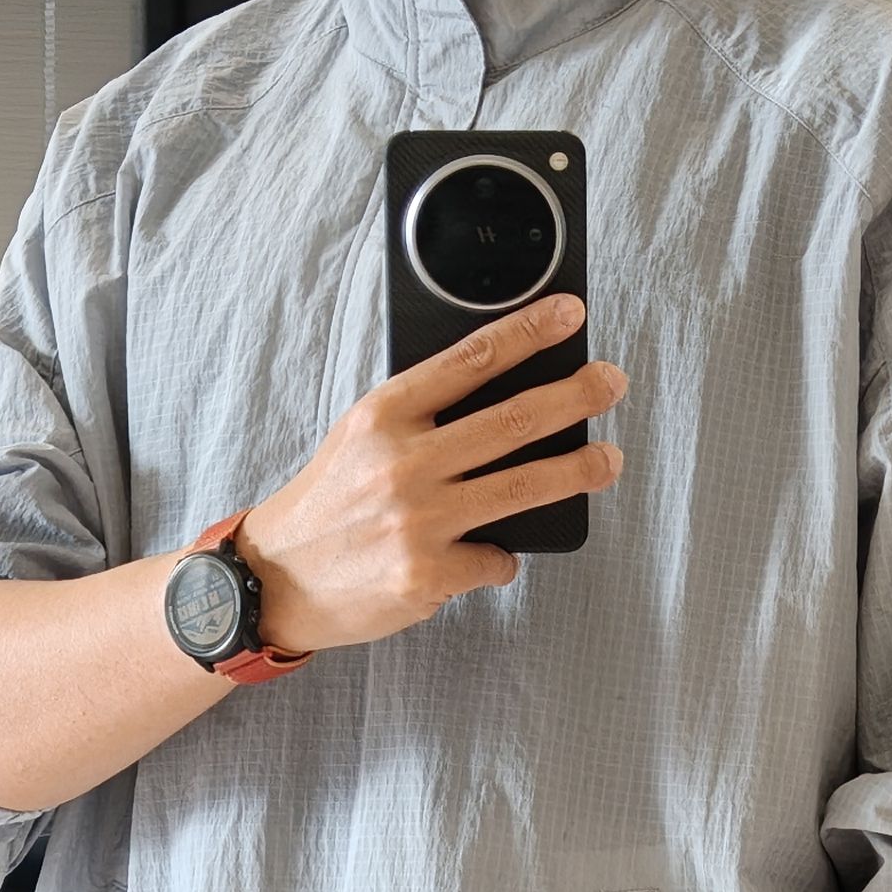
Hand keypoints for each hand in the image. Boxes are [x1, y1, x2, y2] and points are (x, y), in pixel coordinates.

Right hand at [238, 296, 626, 654]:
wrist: (280, 577)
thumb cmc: (332, 502)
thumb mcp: (363, 437)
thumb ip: (423, 417)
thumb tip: (504, 402)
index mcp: (386, 413)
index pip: (471, 360)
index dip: (528, 333)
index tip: (570, 315)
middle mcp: (404, 462)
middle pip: (513, 421)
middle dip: (574, 397)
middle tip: (612, 383)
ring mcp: (418, 520)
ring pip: (522, 488)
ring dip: (576, 471)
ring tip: (607, 460)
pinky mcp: (427, 574)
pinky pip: (495, 559)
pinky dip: (500, 558)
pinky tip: (485, 557)